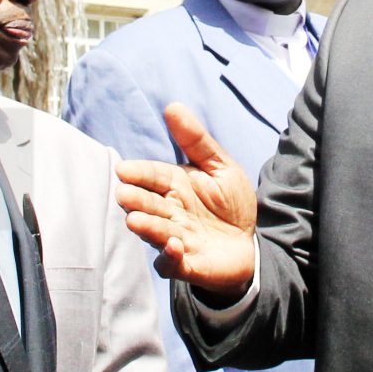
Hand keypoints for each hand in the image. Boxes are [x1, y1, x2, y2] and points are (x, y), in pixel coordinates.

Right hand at [114, 105, 258, 294]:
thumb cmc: (230, 204)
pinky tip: (174, 247)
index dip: (139, 173)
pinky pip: (172, 264)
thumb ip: (196, 140)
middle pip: (148, 204)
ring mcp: (175, 239)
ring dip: (147, 227)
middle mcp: (169, 212)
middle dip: (135, 200)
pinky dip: (170, 258)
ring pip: (155, 233)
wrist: (249, 243)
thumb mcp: (220, 167)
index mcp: (174, 186)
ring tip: (136, 221)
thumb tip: (172, 106)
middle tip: (123, 195)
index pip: (152, 176)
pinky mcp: (186, 265)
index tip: (123, 170)